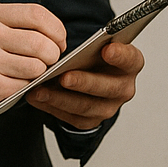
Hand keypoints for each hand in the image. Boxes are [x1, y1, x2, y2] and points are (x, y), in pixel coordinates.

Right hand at [0, 4, 65, 118]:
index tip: (59, 40)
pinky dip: (26, 84)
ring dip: (40, 71)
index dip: (57, 29)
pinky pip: (25, 84)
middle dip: (53, 54)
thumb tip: (59, 36)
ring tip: (28, 70)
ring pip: (37, 66)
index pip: (38, 14)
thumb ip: (22, 24)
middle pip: (42, 43)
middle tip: (48, 59)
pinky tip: (13, 81)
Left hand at [28, 40, 142, 129]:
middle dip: (84, 82)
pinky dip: (51, 107)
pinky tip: (36, 98)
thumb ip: (92, 44)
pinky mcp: (90, 121)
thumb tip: (70, 45)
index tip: (107, 49)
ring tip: (39, 90)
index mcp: (131, 64)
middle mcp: (123, 88)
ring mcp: (108, 107)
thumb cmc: (93, 58)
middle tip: (64, 77)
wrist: (89, 77)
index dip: (120, 55)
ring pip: (85, 106)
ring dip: (60, 98)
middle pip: (108, 88)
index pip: (131, 59)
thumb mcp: (97, 46)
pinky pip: (70, 117)